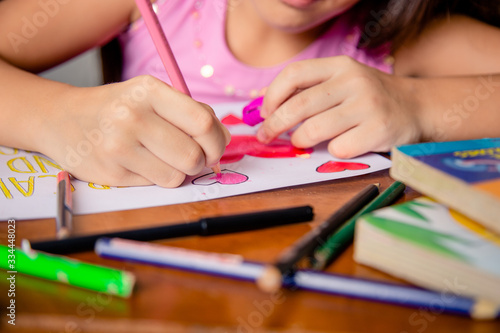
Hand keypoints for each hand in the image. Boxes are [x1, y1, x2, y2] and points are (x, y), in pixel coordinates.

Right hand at [39, 75, 229, 186]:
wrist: (62, 119)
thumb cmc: (118, 107)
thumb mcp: (151, 95)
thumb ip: (190, 112)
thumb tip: (224, 139)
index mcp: (149, 91)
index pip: (202, 122)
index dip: (217, 140)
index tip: (215, 147)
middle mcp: (132, 117)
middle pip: (193, 155)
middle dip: (201, 161)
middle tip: (193, 157)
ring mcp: (118, 148)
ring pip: (177, 176)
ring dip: (180, 172)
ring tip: (165, 159)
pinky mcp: (110, 174)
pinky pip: (155, 184)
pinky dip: (157, 177)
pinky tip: (142, 163)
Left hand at [256, 56, 422, 157]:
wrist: (416, 107)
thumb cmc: (368, 98)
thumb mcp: (343, 82)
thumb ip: (310, 90)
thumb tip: (267, 108)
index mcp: (340, 66)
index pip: (294, 74)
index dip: (272, 96)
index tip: (264, 113)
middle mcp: (353, 81)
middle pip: (298, 106)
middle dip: (274, 125)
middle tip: (266, 136)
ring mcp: (367, 106)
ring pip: (314, 130)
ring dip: (300, 141)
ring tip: (303, 141)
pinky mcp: (378, 131)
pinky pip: (337, 148)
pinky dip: (331, 152)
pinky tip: (340, 145)